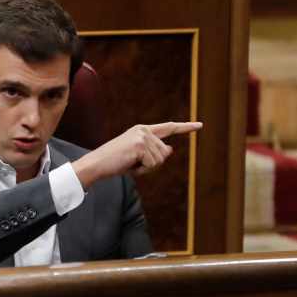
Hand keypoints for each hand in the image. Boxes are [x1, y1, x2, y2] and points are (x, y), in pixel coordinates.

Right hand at [72, 121, 202, 187]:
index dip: (185, 128)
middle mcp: (144, 130)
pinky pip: (152, 164)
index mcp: (143, 130)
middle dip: (151, 164)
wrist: (97, 164)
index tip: (200, 125)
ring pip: (160, 160)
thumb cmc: (115, 162)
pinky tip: (129, 165)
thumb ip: (155, 152)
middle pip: (164, 153)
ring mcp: (142, 137)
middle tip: (132, 164)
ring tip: (129, 164)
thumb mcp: (138, 157)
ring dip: (146, 168)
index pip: (168, 128)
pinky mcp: (140, 145)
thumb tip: (170, 149)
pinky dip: (142, 170)